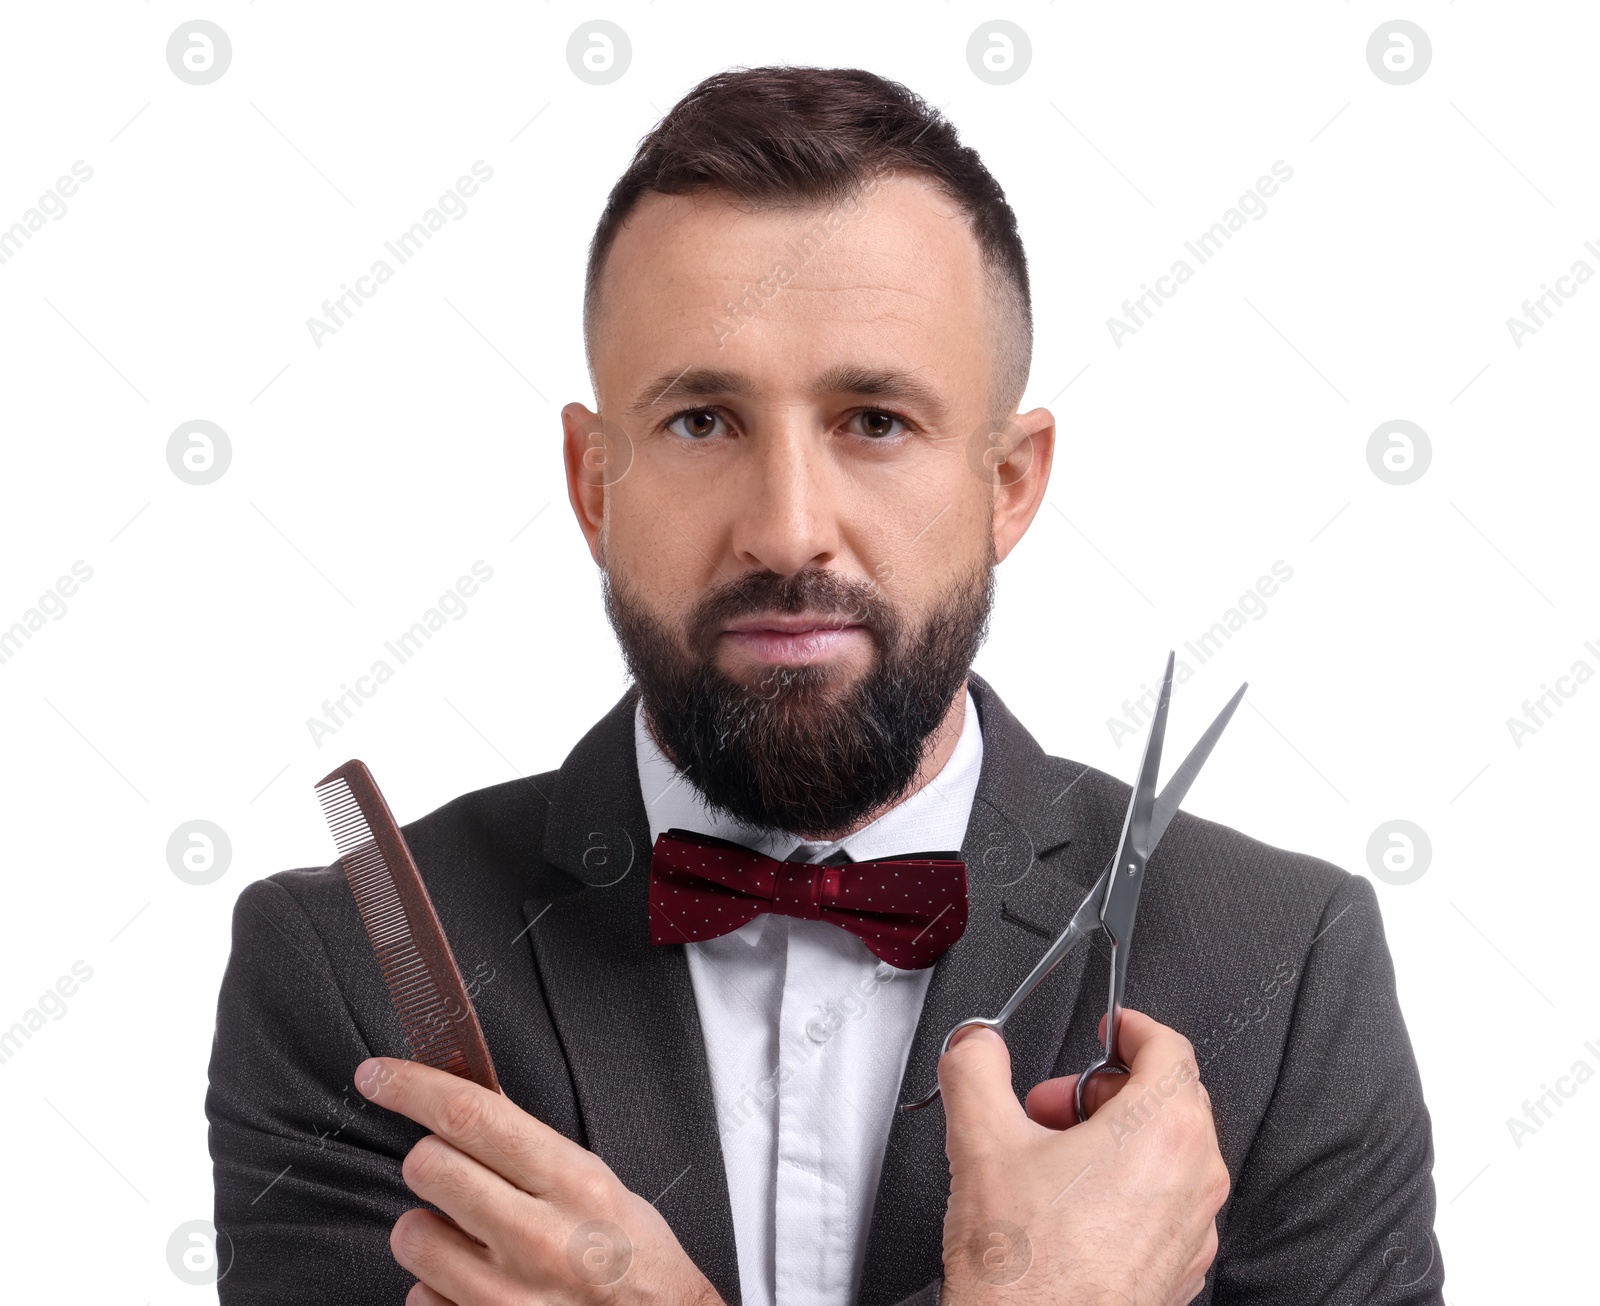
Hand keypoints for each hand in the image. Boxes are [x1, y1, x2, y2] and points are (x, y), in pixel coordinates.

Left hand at [354, 1057, 723, 1305]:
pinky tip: (476, 1285)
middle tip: (453, 1172)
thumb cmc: (632, 1255)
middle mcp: (538, 1239)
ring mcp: (507, 1298)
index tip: (378, 1076)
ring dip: (429, 1230)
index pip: (472, 1115)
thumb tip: (462, 1107)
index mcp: (573, 1183)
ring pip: (412, 1235)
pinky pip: (420, 1297)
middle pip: (429, 1167)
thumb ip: (532, 1149)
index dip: (412, 1087)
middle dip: (431, 1162)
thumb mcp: (597, 1183)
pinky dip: (438, 1288)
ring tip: (468, 1238)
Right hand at [937, 1009, 1228, 1305]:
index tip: (1108, 1027)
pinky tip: (1068, 1208)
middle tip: (1050, 1106)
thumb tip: (976, 1045)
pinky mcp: (1179, 1270)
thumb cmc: (1026, 1272)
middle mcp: (1194, 1179)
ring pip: (1166, 1154)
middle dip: (1102, 1090)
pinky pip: (1163, 1204)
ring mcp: (1193, 1231)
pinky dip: (1125, 1188)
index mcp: (1164, 1132)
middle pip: (1168, 1099)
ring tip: (1051, 1160)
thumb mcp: (980, 1141)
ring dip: (1112, 1139)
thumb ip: (975, 1068)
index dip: (1131, 1027)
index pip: (1169, 1048)